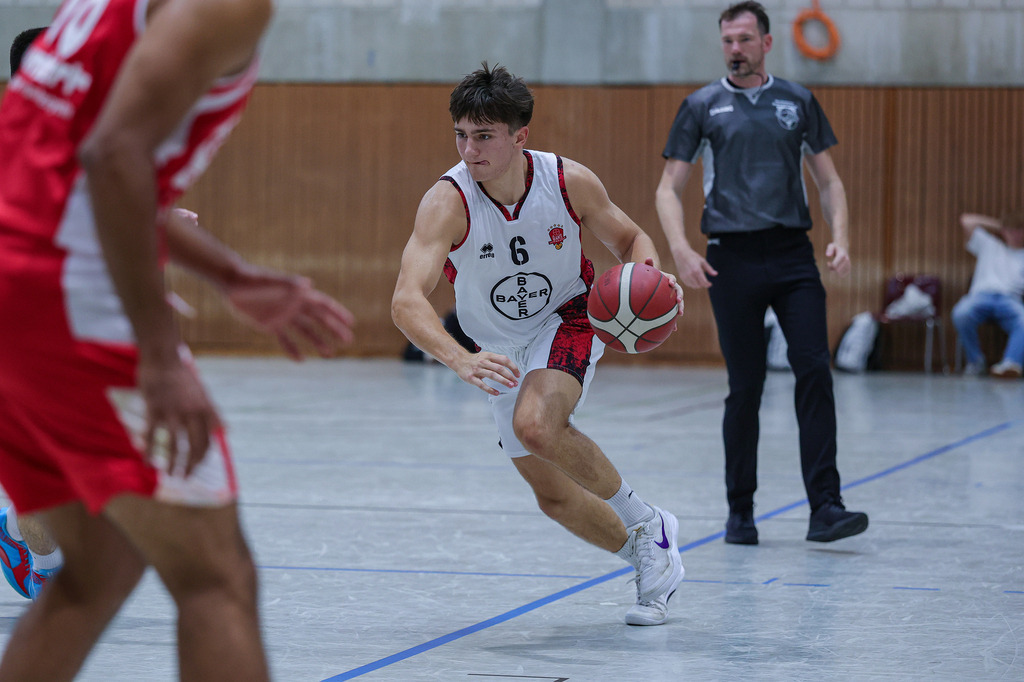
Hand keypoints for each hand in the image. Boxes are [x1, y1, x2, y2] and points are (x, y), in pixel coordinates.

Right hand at [138, 355, 221, 476]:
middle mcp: (191, 412)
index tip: (196, 466)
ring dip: (173, 463)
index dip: (202, 457)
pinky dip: (149, 450)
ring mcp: (172, 411)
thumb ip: (213, 413)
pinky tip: (147, 461)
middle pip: (195, 446)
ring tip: (170, 475)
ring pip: (175, 444)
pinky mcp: (154, 408)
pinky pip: (151, 434)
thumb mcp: (203, 393)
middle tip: (185, 478)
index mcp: (205, 410)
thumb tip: (226, 430)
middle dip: (192, 465)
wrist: (163, 357)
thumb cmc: (182, 376)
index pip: (208, 440)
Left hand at [224, 267, 354, 359]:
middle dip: (334, 330)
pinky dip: (292, 350)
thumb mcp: (272, 281)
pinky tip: (301, 360)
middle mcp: (294, 306)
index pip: (323, 305)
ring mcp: (283, 317)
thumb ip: (290, 284)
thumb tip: (309, 284)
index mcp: (298, 294)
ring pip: (305, 332)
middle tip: (348, 340)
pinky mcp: (270, 325)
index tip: (351, 322)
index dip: (338, 313)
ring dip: (318, 342)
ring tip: (329, 354)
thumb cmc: (255, 279)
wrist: (234, 283)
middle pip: (319, 320)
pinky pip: (285, 340)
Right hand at [452, 351, 519, 395]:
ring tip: (510, 386)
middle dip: (509, 376)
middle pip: (499, 368)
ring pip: (492, 375)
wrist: (459, 360)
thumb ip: (497, 361)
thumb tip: (511, 369)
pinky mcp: (471, 378)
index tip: (518, 374)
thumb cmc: (475, 360)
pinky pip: (482, 385)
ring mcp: (477, 370)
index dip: (513, 367)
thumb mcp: (486, 356)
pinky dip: (490, 389)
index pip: (504, 360)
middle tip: (515, 383)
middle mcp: (483, 362)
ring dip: (503, 381)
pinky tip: (496, 393)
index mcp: (489, 356)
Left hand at [645, 258, 684, 317]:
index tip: (670, 283)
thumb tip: (648, 258)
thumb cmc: (650, 278)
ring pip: (678, 304)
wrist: (651, 285)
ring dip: (680, 308)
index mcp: (667, 280)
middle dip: (680, 296)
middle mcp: (672, 289)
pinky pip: (672, 314)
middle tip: (679, 300)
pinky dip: (673, 321)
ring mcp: (671, 298)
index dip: (672, 280)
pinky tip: (673, 329)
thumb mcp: (649, 272)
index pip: (672, 279)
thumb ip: (649, 265)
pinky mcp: (669, 307)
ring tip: (680, 314)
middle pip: (678, 292)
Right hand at [672, 248, 716, 288]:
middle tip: (706, 283)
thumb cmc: (693, 256)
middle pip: (699, 285)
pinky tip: (695, 281)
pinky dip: (692, 285)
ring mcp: (685, 276)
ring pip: (693, 286)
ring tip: (701, 282)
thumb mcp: (703, 261)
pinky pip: (688, 284)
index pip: (703, 282)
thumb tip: (716, 274)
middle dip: (703, 285)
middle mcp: (691, 274)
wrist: (681, 254)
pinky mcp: (682, 277)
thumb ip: (709, 269)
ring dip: (698, 285)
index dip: (708, 284)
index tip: (710, 284)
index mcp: (697, 270)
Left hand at [825, 242, 850, 276]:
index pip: (834, 266)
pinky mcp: (849, 266)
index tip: (828, 262)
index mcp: (842, 255)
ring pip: (841, 273)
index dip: (830, 266)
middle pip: (837, 270)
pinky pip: (845, 273)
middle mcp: (846, 260)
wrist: (843, 246)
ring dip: (836, 271)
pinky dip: (840, 273)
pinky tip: (838, 269)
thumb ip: (829, 250)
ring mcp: (848, 263)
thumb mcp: (831, 246)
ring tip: (834, 265)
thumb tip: (828, 256)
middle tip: (830, 264)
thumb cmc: (835, 247)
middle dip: (832, 269)